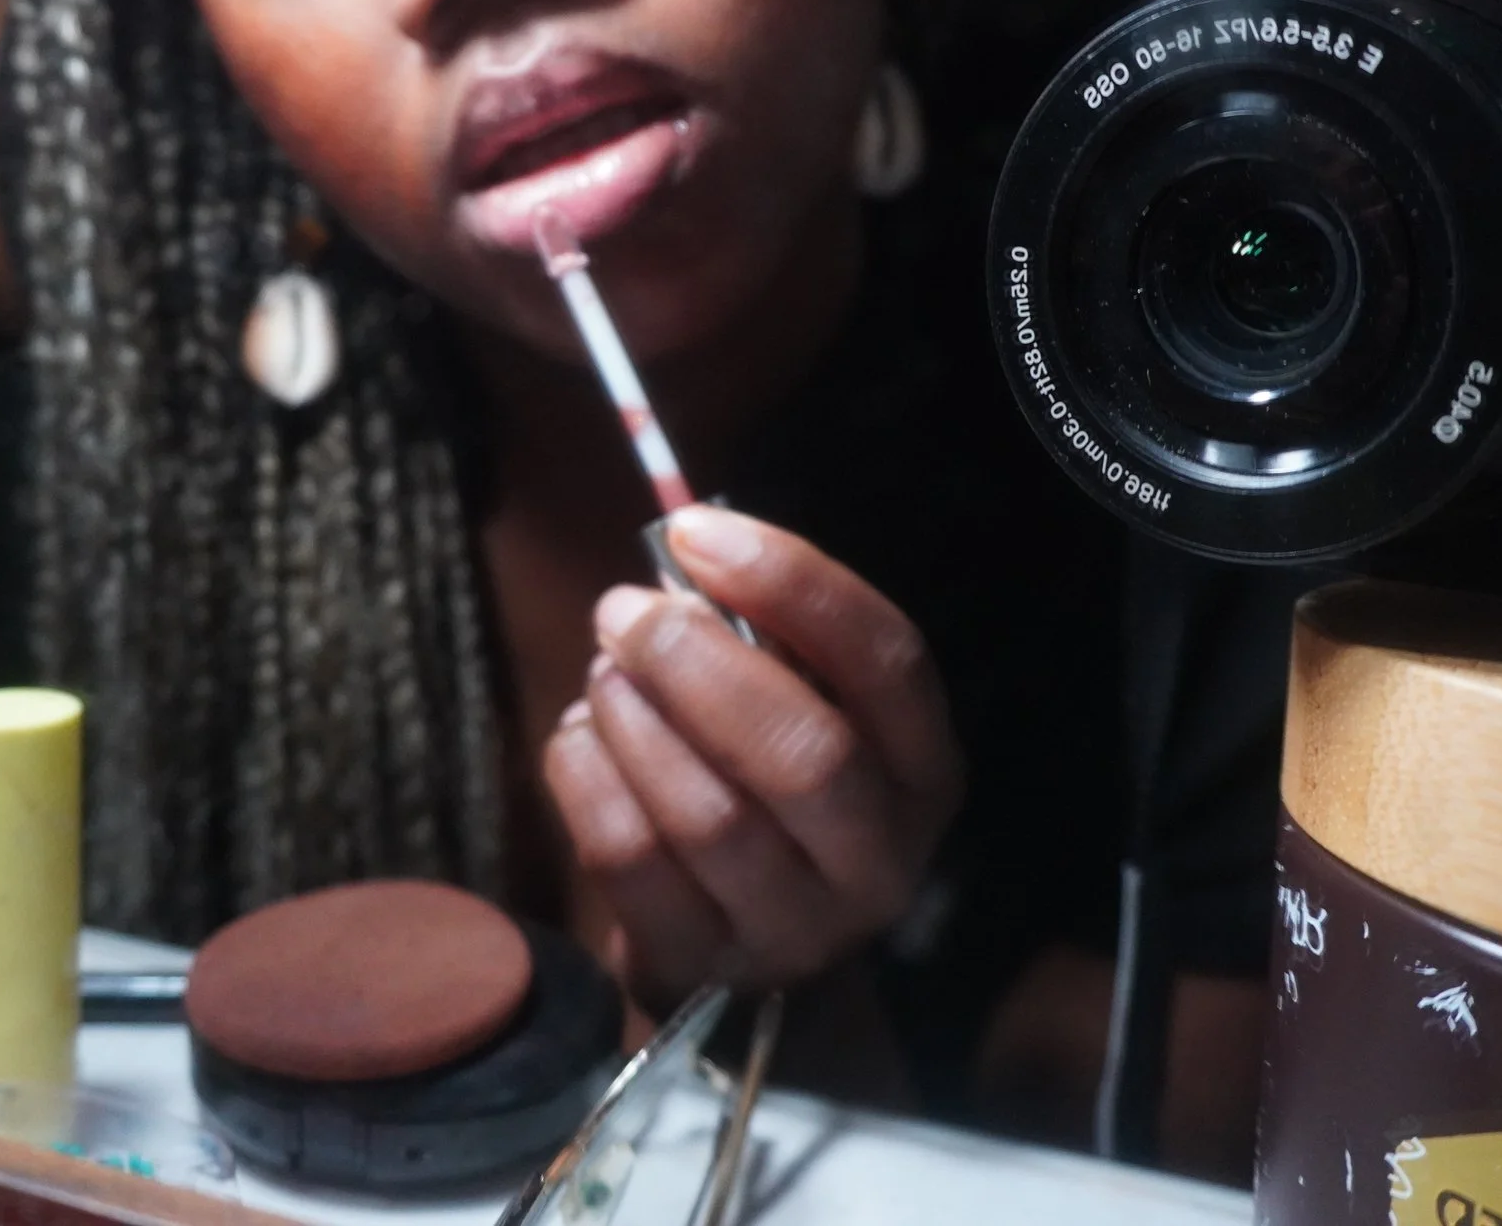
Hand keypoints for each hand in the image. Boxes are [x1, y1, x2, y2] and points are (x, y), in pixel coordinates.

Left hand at [542, 504, 963, 1011]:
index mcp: (923, 771)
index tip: (695, 532)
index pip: (885, 662)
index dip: (793, 584)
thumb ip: (760, 641)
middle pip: (802, 753)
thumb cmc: (765, 787)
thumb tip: (676, 572)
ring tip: (603, 676)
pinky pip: (630, 861)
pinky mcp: (700, 969)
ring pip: (707, 815)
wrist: (742, 955)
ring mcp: (793, 931)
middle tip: (621, 612)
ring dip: (633, 721)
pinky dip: (586, 778)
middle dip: (695, 662)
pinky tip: (579, 738)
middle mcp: (879, 862)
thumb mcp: (798, 709)